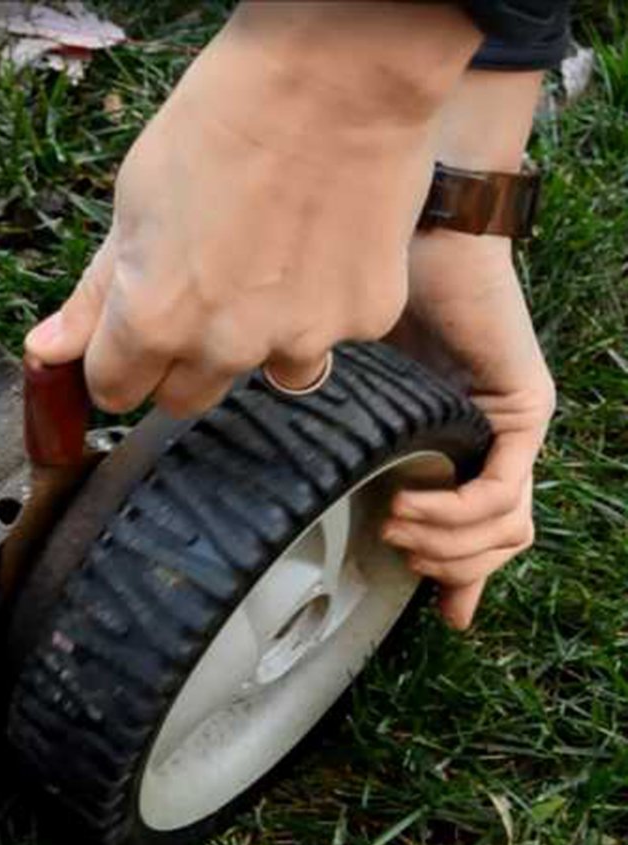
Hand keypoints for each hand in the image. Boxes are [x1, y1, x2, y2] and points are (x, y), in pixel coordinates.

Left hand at [24, 3, 480, 414]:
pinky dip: (321, 305)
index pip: (115, 390)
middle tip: (198, 292)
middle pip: (184, 398)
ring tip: (267, 261)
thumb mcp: (131, 205)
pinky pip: (329, 337)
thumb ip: (95, 295)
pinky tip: (319, 244)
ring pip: (262, 374)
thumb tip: (46, 351)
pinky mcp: (364, 321)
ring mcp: (299, 340)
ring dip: (255, 340)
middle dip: (179, 361)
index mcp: (152, 322)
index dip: (114, 363)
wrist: (334, 75)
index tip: (125, 339)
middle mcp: (223, 348)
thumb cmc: (220, 123)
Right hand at [383, 231, 554, 628]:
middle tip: (392, 545)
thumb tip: (319, 504)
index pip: (482, 534)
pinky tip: (411, 503)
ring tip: (396, 523)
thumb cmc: (364, 303)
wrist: (404, 235)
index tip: (435, 610)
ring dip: (447, 546)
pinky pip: (504, 493)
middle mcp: (493, 437)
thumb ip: (355, 451)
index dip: (460, 578)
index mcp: (456, 439)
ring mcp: (514, 426)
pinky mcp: (523, 408)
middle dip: (445, 564)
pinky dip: (457, 515)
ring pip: (509, 530)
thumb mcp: (354, 402)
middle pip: (501, 544)